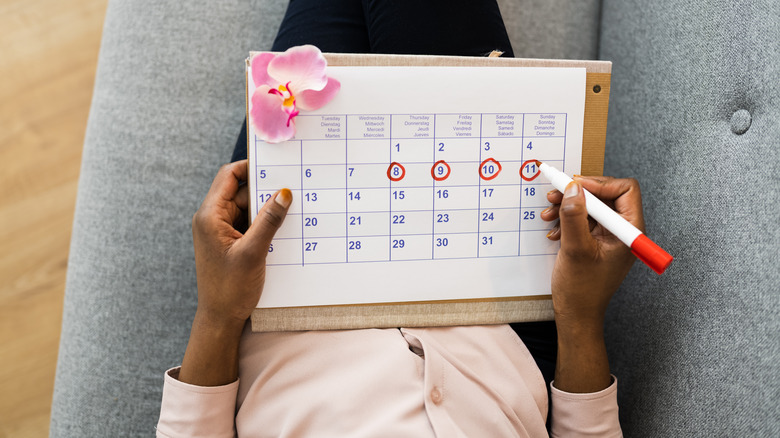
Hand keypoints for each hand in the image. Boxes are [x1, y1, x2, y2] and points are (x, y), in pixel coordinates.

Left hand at [191, 160, 291, 331]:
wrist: (220, 319)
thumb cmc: (231, 288)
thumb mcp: (253, 251)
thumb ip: (269, 220)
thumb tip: (283, 193)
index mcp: (210, 216)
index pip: (229, 176)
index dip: (251, 167)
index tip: (276, 164)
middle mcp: (212, 219)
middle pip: (240, 192)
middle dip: (265, 191)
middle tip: (292, 189)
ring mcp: (220, 231)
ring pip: (246, 208)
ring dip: (266, 210)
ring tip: (290, 211)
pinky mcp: (229, 242)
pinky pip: (248, 224)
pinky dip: (263, 224)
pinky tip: (281, 229)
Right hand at [540, 175, 643, 392]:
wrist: (576, 314)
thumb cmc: (582, 289)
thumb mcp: (576, 249)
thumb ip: (574, 216)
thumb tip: (573, 188)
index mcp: (629, 231)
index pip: (625, 190)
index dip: (600, 184)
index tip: (575, 186)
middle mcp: (622, 230)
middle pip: (604, 195)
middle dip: (578, 194)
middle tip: (555, 195)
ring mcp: (608, 236)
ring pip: (590, 206)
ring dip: (567, 207)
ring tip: (548, 214)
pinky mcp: (594, 241)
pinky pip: (582, 220)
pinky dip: (565, 220)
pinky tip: (552, 230)